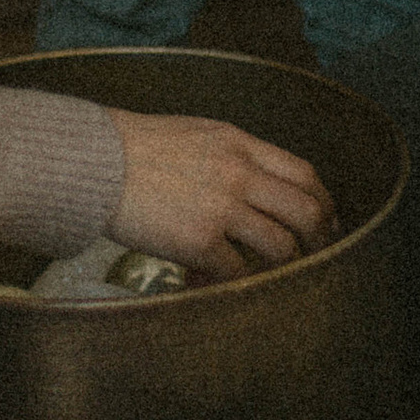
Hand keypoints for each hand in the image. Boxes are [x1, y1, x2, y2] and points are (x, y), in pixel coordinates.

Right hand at [108, 107, 335, 274]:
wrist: (94, 161)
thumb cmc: (137, 148)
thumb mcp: (198, 135)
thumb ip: (233, 157)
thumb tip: (256, 188)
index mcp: (241, 144)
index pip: (304, 174)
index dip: (322, 202)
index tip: (325, 222)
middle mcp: (239, 173)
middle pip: (307, 210)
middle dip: (319, 239)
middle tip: (315, 257)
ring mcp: (222, 207)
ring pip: (281, 246)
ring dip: (282, 267)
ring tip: (269, 277)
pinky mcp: (199, 240)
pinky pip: (239, 272)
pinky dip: (236, 284)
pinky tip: (218, 283)